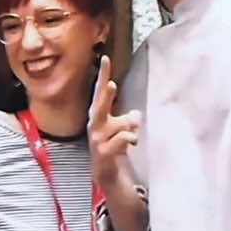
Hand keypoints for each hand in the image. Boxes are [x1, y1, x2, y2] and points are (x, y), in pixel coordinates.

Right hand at [87, 56, 140, 189]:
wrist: (106, 172)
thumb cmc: (113, 144)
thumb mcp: (121, 126)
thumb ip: (128, 116)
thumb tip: (135, 114)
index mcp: (98, 114)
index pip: (99, 91)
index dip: (102, 75)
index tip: (105, 58)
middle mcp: (94, 124)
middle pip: (100, 105)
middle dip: (106, 96)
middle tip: (112, 84)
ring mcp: (97, 139)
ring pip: (122, 123)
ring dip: (131, 127)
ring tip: (132, 136)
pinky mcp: (103, 152)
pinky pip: (124, 139)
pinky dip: (131, 138)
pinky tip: (131, 144)